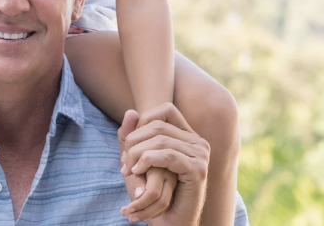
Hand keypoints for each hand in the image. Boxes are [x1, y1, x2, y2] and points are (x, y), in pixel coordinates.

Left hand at [118, 104, 208, 225]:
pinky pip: (168, 156)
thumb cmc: (152, 191)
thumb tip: (130, 111)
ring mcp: (200, 154)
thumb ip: (131, 136)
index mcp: (187, 135)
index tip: (130, 144)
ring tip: (127, 171)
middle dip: (133, 142)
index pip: (165, 109)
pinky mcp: (197, 170)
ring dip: (136, 155)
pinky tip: (137, 172)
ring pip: (160, 140)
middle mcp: (197, 141)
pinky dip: (147, 161)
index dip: (143, 121)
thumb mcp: (137, 160)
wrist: (169, 221)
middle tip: (123, 163)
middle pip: (158, 126)